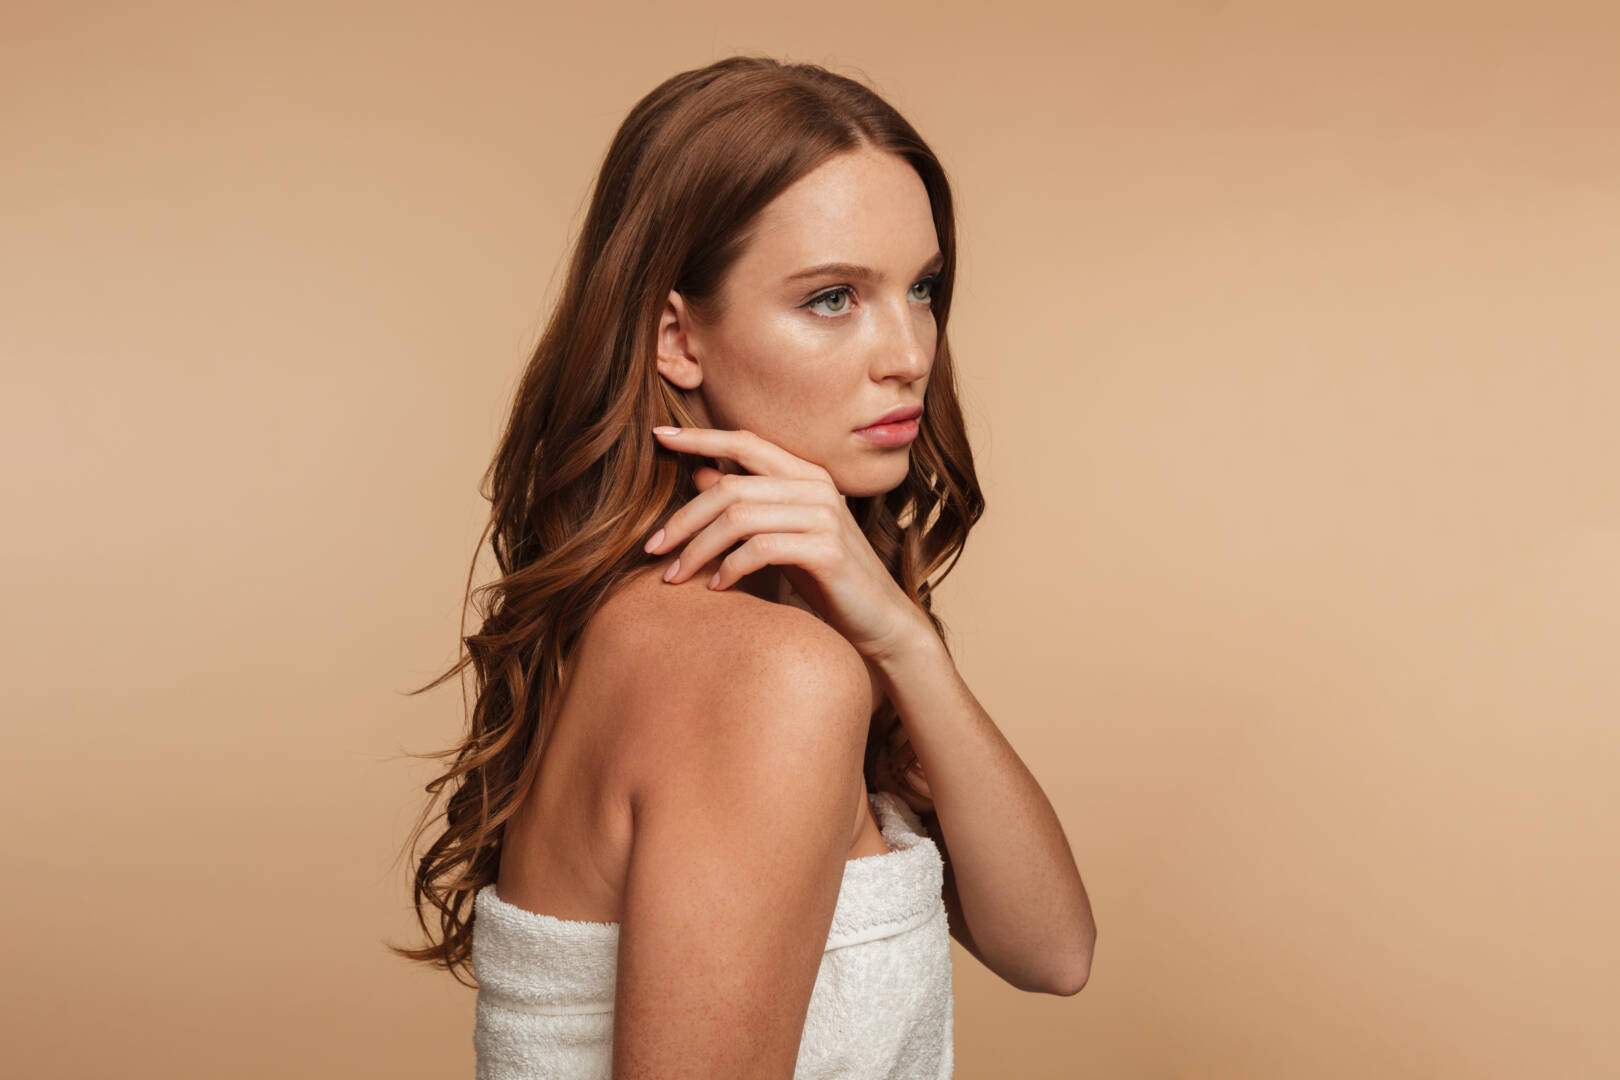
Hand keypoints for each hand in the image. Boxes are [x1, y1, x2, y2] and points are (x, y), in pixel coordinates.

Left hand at [645, 425, 928, 662]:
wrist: (879, 619)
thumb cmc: (825, 576)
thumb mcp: (780, 534)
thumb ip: (747, 503)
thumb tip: (701, 474)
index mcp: (805, 474)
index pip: (745, 441)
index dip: (699, 437)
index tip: (658, 436)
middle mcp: (816, 486)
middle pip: (729, 488)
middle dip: (683, 519)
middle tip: (652, 548)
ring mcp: (824, 516)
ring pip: (738, 518)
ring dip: (697, 549)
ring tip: (675, 577)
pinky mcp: (827, 550)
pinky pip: (760, 549)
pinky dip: (729, 568)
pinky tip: (716, 588)